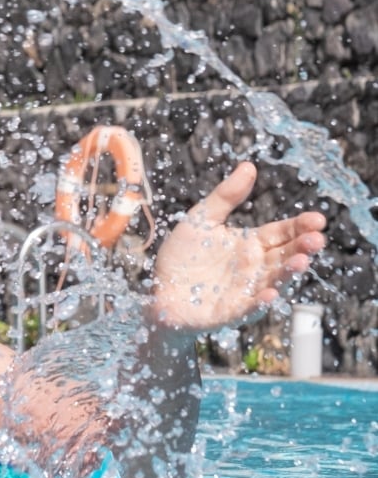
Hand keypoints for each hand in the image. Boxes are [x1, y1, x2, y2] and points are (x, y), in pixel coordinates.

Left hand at [149, 162, 325, 332]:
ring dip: (288, 273)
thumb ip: (226, 196)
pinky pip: (248, 307)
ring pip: (274, 281)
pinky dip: (260, 301)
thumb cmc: (183, 257)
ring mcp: (246, 290)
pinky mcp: (230, 311)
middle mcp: (255, 268)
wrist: (159, 292)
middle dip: (302, 248)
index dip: (299, 226)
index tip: (317, 219)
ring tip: (300, 261)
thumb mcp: (201, 220)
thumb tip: (249, 165)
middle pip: (284, 256)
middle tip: (316, 238)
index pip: (281, 233)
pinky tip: (269, 293)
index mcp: (251, 244)